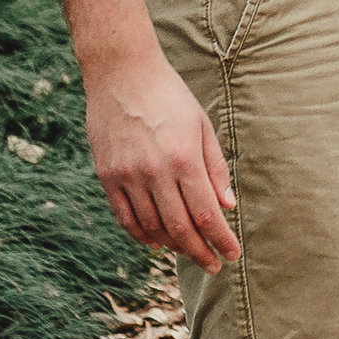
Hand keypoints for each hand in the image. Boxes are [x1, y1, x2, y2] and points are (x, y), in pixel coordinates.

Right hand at [85, 54, 241, 273]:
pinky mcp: (107, 176)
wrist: (122, 73)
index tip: (232, 255)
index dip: (220, 240)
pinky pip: (125, 218)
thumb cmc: (170, 96)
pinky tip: (156, 240)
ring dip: (172, 245)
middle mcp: (154, 172)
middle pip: (180, 228)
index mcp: (183, 158)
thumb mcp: (202, 126)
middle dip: (200, 252)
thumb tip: (228, 207)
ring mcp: (127, 176)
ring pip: (151, 228)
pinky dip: (142, 235)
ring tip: (188, 250)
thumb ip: (215, 169)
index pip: (206, 214)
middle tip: (213, 265)